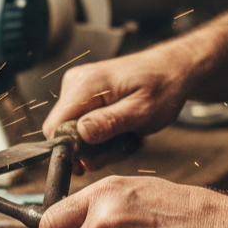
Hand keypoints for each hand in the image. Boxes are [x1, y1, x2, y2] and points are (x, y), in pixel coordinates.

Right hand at [42, 43, 192, 171]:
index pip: (55, 127)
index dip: (71, 149)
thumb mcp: (142, 111)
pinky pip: (81, 125)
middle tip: (122, 146)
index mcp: (85, 84)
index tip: (96, 159)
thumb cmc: (163, 87)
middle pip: (62, 132)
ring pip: (73, 132)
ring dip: (99, 143)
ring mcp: (77, 88)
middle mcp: (74, 83)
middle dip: (90, 148)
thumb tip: (79, 134)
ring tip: (127, 135)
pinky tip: (122, 129)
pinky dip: (101, 134)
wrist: (172, 69)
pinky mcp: (83, 95)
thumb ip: (110, 122)